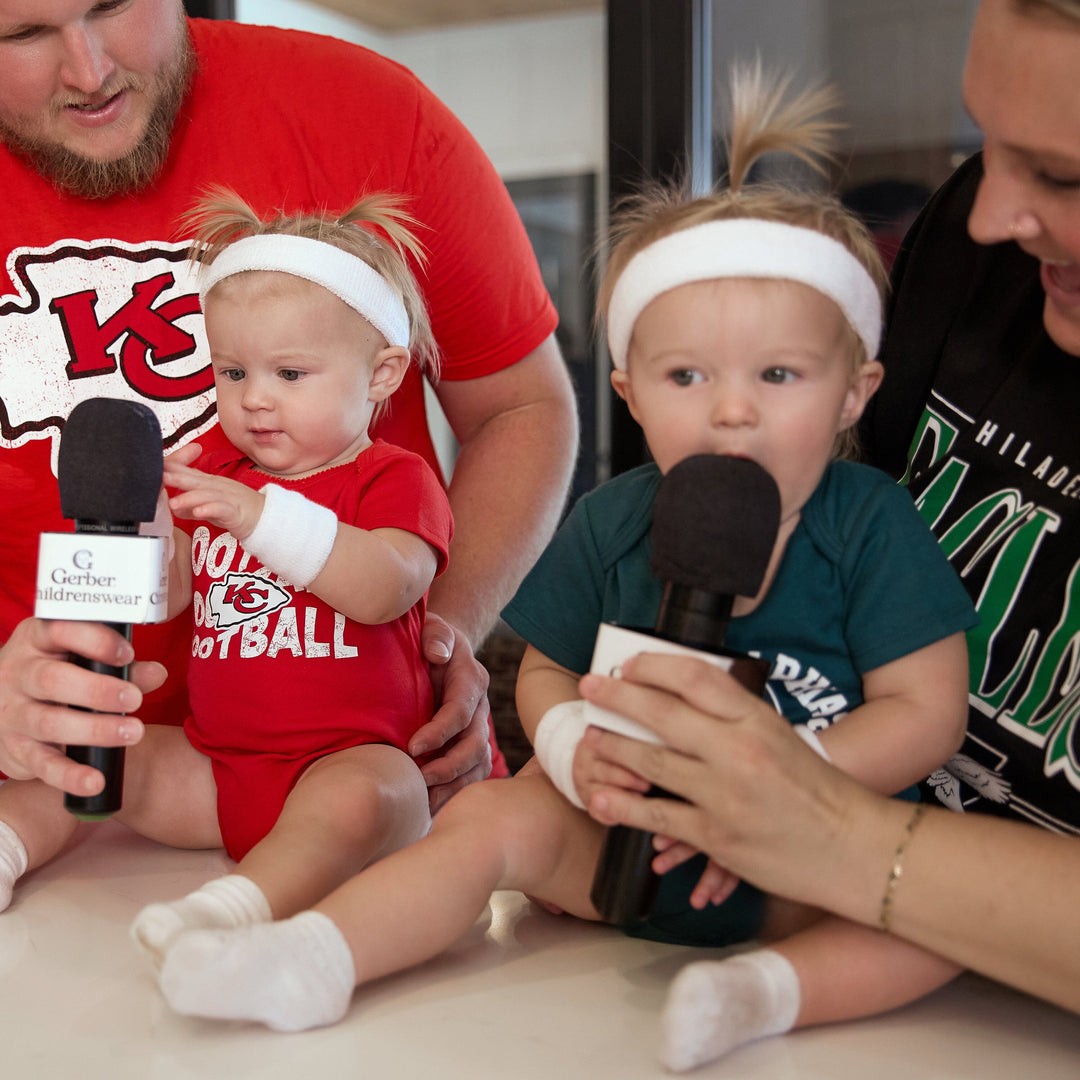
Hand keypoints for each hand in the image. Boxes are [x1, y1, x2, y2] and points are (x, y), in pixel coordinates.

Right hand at [0, 617, 165, 794]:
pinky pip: (42, 764)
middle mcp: (18, 673)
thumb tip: (156, 673)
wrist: (2, 705)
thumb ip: (120, 666)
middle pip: (52, 680)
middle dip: (97, 691)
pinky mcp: (14, 749)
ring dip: (94, 730)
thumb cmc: (56, 674)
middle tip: (134, 698)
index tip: (127, 654)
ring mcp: (12, 713)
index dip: (94, 641)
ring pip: (49, 722)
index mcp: (37, 640)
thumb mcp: (81, 660)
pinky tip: (96, 781)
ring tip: (133, 732)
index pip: (60, 632)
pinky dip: (70, 775)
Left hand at [163, 446, 263, 538]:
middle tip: (160, 476)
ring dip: (190, 498)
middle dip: (177, 477)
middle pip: (196, 481)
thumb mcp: (210, 506)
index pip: (190, 473)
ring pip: (207, 496)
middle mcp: (218, 487)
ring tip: (174, 503)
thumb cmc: (238, 509)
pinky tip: (198, 513)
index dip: (173, 469)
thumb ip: (192, 505)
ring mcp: (228, 498)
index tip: (153, 465)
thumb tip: (174, 507)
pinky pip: (222, 510)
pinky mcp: (236, 512)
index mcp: (211, 484)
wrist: (266, 517)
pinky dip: (210, 510)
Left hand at [411, 612, 491, 812]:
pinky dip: (454, 793)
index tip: (412, 746)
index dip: (439, 731)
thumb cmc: (430, 640)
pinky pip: (470, 774)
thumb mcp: (433, 628)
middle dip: (449, 766)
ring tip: (426, 804)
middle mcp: (480, 709)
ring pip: (477, 765)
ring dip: (453, 786)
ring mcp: (477, 730)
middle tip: (420, 780)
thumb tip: (436, 653)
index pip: (460, 711)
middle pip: (475, 745)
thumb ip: (435, 636)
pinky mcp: (469, 746)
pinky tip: (430, 809)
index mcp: (471, 681)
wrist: (442, 651)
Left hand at [578, 651, 875, 910]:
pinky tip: (601, 801)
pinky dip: (624, 809)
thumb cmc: (817, 788)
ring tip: (590, 739)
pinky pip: (658, 817)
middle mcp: (738, 752)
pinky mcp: (717, 837)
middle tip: (589, 687)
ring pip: (651, 764)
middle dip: (618, 697)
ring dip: (613, 749)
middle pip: (663, 714)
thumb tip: (686, 694)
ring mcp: (725, 796)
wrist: (854, 847)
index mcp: (756, 719)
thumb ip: (735, 717)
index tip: (627, 664)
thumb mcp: (779, 736)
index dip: (653, 665)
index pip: (695, 677)